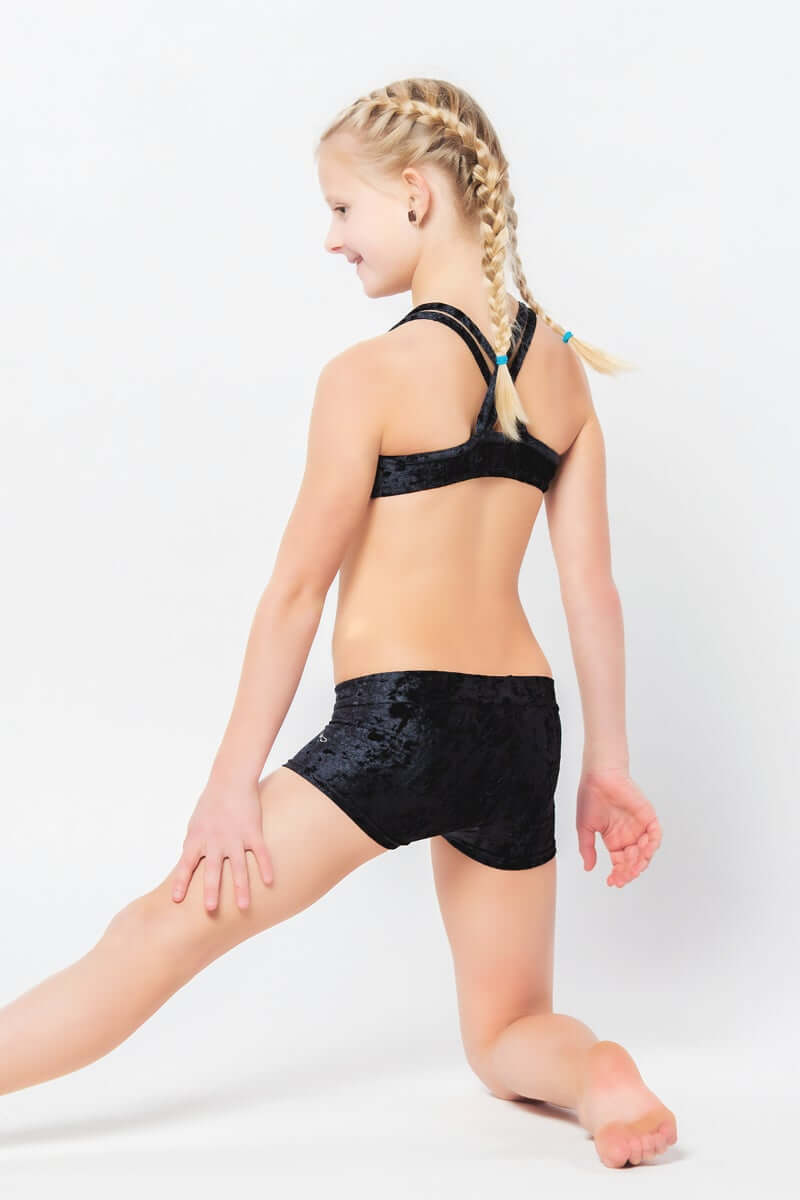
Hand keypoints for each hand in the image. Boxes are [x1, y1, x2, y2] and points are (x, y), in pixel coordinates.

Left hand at [170, 775, 273, 910]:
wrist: (230, 779)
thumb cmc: (210, 803)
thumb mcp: (195, 824)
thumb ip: (193, 845)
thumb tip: (190, 865)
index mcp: (197, 838)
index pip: (186, 864)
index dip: (181, 882)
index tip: (176, 899)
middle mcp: (215, 840)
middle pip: (213, 869)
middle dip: (211, 890)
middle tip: (210, 909)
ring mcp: (235, 837)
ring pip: (238, 866)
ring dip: (240, 887)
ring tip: (242, 906)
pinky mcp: (253, 831)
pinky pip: (260, 852)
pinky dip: (265, 867)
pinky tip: (269, 882)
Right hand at [576, 766, 661, 886]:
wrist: (599, 777)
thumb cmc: (590, 797)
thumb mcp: (585, 828)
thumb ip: (587, 849)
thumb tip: (588, 868)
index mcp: (613, 839)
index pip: (619, 863)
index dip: (618, 874)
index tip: (612, 882)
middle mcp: (628, 835)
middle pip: (633, 860)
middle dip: (629, 871)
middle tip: (622, 877)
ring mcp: (639, 827)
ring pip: (645, 851)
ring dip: (640, 861)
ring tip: (631, 867)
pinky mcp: (648, 816)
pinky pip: (655, 835)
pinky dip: (652, 845)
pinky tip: (643, 852)